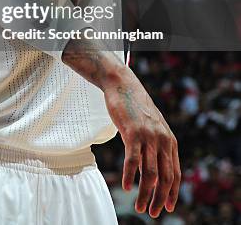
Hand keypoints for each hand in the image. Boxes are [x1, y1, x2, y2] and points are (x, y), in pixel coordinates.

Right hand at [103, 68, 180, 218]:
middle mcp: (163, 140)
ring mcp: (148, 137)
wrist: (123, 85)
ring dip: (145, 193)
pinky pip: (133, 160)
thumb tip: (154, 171)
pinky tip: (127, 186)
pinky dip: (130, 176)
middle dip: (159, 198)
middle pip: (165, 178)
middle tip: (151, 212)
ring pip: (150, 173)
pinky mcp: (133, 133)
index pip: (175, 174)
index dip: (172, 194)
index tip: (165, 208)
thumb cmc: (135, 108)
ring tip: (139, 206)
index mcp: (170, 141)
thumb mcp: (151, 128)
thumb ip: (155, 147)